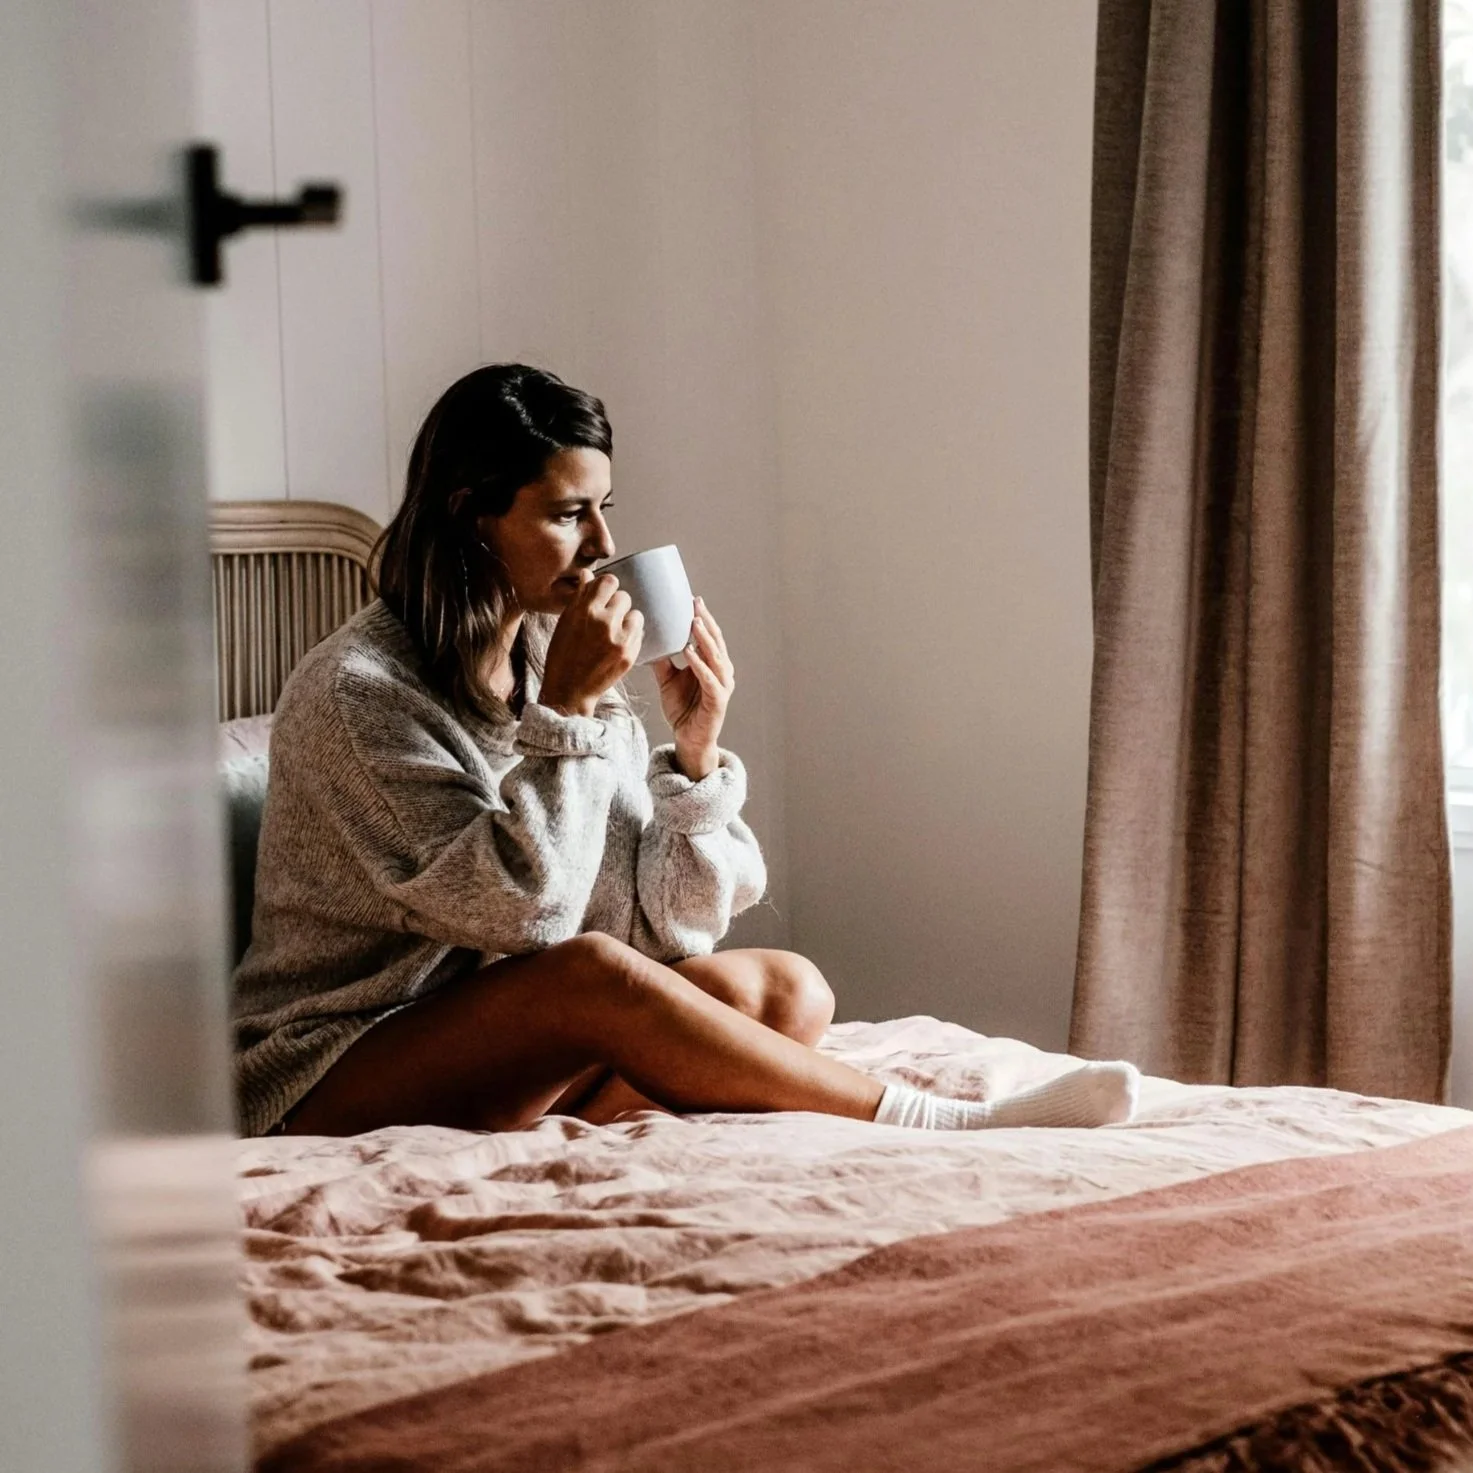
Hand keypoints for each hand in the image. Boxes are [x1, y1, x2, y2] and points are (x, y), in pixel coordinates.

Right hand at [539, 572, 643, 716]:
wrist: (569, 689)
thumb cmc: (563, 655)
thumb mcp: (566, 622)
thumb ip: (580, 597)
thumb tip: (588, 575)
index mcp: (585, 610)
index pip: (609, 581)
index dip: (606, 588)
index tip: (603, 596)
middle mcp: (604, 622)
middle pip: (624, 597)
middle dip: (616, 605)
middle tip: (607, 618)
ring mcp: (619, 639)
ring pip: (636, 614)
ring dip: (627, 621)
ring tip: (614, 632)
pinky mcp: (630, 654)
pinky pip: (639, 634)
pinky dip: (631, 637)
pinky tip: (617, 645)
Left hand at [653, 596, 733, 778]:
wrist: (688, 739)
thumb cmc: (683, 709)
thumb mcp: (668, 680)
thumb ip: (662, 661)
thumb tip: (647, 640)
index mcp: (712, 664)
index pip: (709, 636)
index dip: (703, 618)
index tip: (692, 600)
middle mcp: (721, 671)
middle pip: (716, 641)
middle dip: (706, 621)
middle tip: (695, 604)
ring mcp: (722, 686)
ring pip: (716, 657)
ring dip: (705, 639)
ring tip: (694, 623)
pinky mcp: (718, 701)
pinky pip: (710, 679)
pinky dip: (700, 665)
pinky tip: (689, 652)